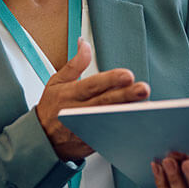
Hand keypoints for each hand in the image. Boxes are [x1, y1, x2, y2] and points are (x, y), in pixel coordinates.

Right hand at [36, 38, 150, 160]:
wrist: (42, 139)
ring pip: (109, 121)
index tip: (127, 75)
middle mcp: (77, 112)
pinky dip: (123, 130)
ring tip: (146, 107)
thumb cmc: (51, 108)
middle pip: (105, 103)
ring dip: (128, 114)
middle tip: (143, 89)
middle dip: (126, 96)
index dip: (110, 80)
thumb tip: (84, 44)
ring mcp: (84, 130)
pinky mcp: (90, 144)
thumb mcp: (56, 82)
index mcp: (69, 94)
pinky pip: (109, 137)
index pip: (92, 85)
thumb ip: (74, 64)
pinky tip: (138, 123)